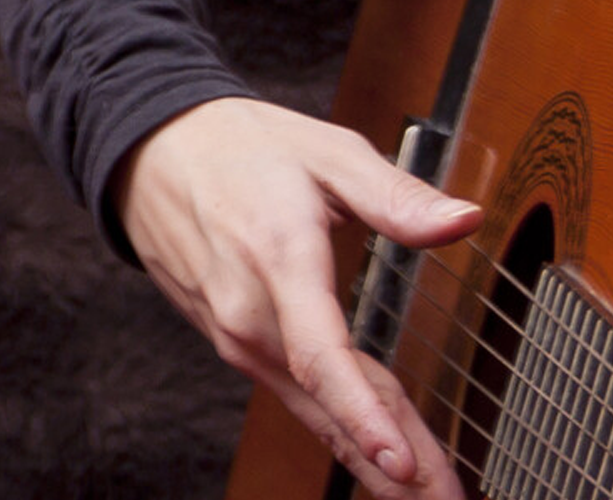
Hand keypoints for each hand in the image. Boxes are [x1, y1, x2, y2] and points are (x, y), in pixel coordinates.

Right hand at [122, 96, 482, 499]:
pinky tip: (371, 449)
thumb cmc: (239, 148)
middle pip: (327, 404)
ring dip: (368, 454)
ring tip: (420, 489)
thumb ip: (397, 196)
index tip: (404, 465)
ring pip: (314, 408)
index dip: (365, 419)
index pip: (323, 357)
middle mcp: (249, 313)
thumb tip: (462, 220)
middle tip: (447, 497)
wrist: (150, 152)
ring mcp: (236, 335)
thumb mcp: (327, 152)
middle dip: (390, 465)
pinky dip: (338, 424)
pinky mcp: (233, 344)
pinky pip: (295, 392)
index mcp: (279, 259)